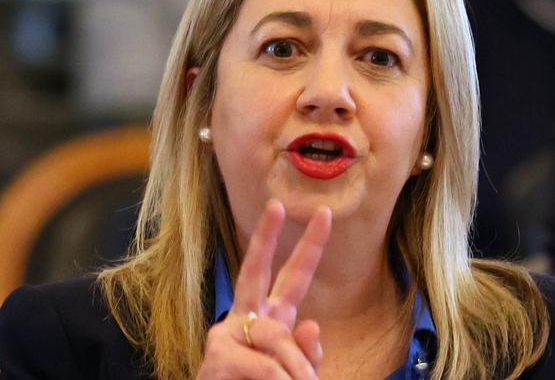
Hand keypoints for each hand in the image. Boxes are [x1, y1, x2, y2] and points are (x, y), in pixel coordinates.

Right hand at [197, 200, 331, 379]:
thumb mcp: (292, 372)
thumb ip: (304, 353)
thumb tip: (311, 326)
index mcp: (271, 318)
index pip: (293, 277)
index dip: (310, 247)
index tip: (324, 214)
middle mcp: (245, 318)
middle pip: (255, 270)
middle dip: (266, 237)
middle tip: (276, 204)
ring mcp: (226, 334)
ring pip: (276, 336)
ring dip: (296, 370)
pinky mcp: (217, 355)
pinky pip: (264, 365)